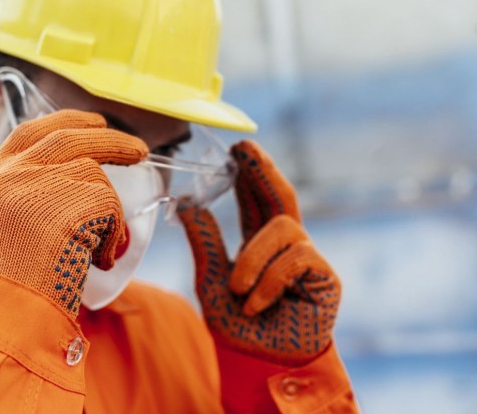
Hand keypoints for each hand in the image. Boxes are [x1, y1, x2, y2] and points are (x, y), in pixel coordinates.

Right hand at [0, 110, 147, 319]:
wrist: (1, 319)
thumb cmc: (7, 287)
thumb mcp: (1, 230)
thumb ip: (28, 197)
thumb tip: (79, 177)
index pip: (29, 133)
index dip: (65, 121)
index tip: (93, 121)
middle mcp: (9, 176)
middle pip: (69, 138)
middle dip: (110, 140)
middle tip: (139, 150)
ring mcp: (37, 186)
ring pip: (95, 179)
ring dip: (108, 214)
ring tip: (94, 251)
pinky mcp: (67, 203)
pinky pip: (110, 207)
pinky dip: (113, 235)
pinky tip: (97, 260)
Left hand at [178, 141, 339, 364]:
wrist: (263, 365)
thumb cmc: (240, 326)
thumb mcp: (211, 282)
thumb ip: (205, 243)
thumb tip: (188, 203)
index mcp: (259, 244)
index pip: (255, 201)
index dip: (249, 174)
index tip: (237, 149)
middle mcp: (285, 246)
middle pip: (280, 196)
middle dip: (264, 170)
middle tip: (245, 148)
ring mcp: (307, 258)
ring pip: (283, 227)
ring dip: (253, 257)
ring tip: (237, 289)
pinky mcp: (325, 276)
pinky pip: (297, 257)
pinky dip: (270, 280)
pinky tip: (258, 303)